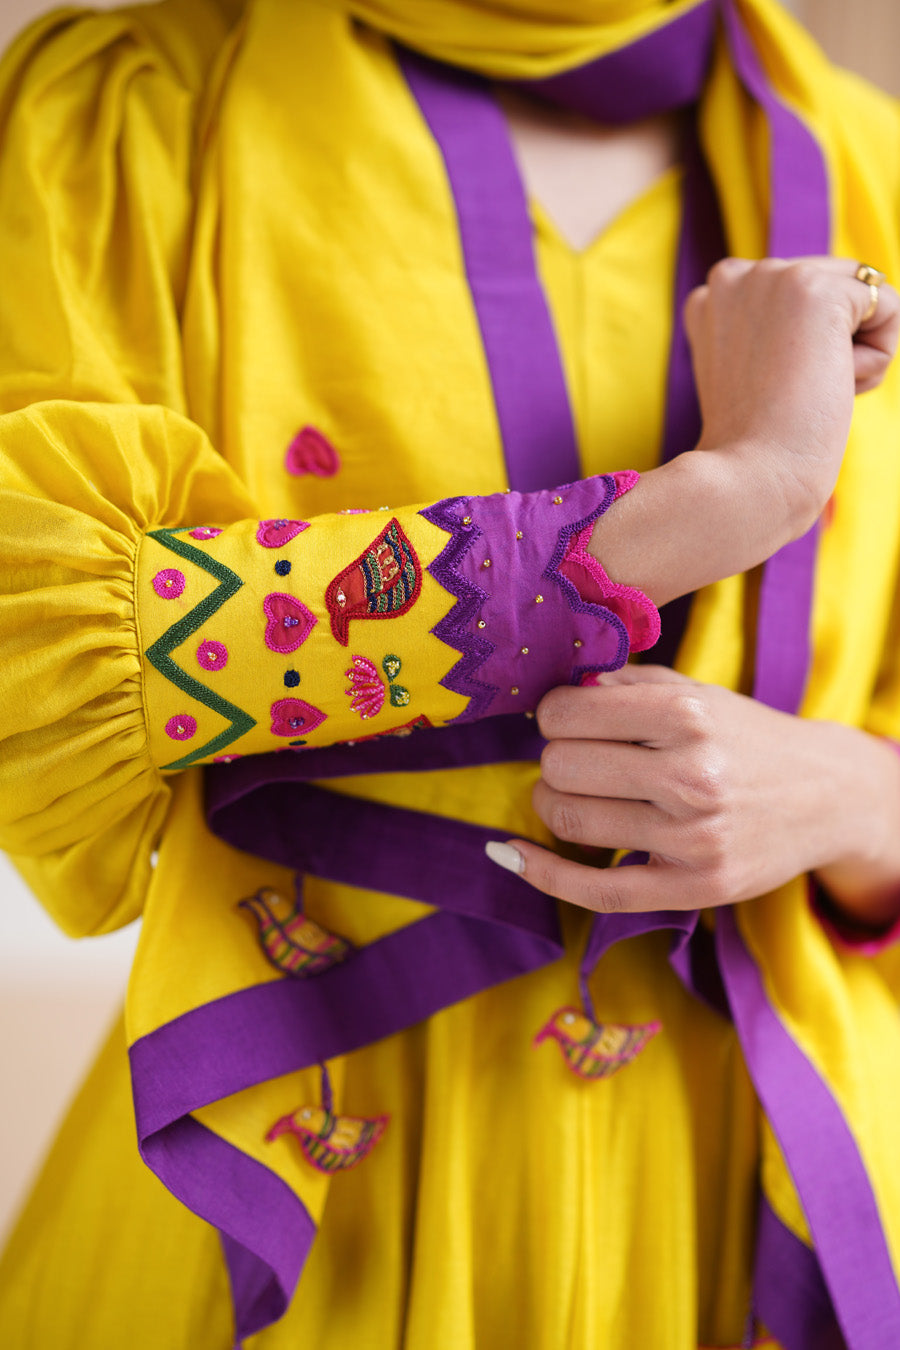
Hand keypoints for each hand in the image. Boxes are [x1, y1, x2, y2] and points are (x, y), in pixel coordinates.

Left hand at [486, 665, 899, 920]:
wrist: (824, 795)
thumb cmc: (744, 737)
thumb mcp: (695, 692)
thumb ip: (626, 683)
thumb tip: (558, 686)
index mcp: (688, 716)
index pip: (567, 714)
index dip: (551, 715)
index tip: (563, 720)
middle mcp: (691, 777)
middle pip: (561, 767)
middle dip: (554, 759)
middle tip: (575, 759)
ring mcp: (693, 838)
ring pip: (569, 821)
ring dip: (551, 803)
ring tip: (572, 792)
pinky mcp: (693, 888)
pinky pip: (594, 891)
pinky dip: (540, 873)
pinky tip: (510, 854)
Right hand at [685, 256, 899, 536]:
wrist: (751, 478)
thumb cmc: (755, 448)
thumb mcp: (755, 375)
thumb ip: (778, 332)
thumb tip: (852, 311)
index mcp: (712, 298)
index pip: (797, 299)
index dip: (799, 353)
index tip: (765, 395)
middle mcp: (734, 275)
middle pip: (834, 292)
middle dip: (830, 348)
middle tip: (787, 398)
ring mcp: (771, 276)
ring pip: (863, 299)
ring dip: (853, 355)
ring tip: (805, 392)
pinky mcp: (814, 289)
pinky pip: (888, 306)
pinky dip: (877, 358)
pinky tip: (831, 386)